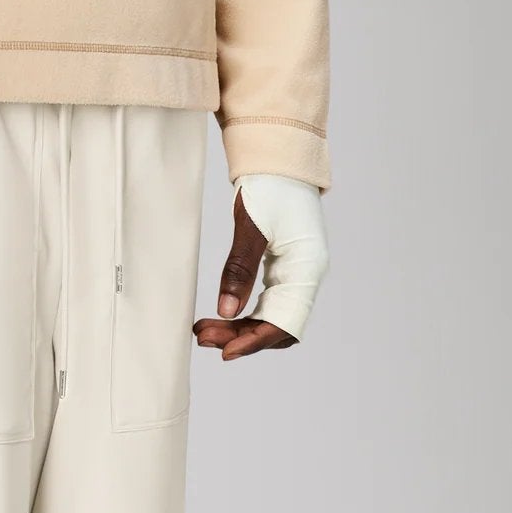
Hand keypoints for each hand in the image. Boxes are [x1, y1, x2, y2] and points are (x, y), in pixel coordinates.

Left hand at [192, 173, 328, 358]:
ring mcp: (296, 272)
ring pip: (270, 314)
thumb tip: (226, 311)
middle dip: (241, 336)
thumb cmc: (270, 187)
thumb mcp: (250, 227)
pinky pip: (266, 300)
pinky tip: (220, 314)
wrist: (279, 159)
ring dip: (239, 326)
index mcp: (307, 269)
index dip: (255, 341)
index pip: (284, 321)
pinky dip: (243, 310)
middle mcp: (306, 275)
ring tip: (205, 331)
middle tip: (204, 338)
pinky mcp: (284, 266)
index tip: (226, 352)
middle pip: (276, 323)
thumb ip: (240, 269)